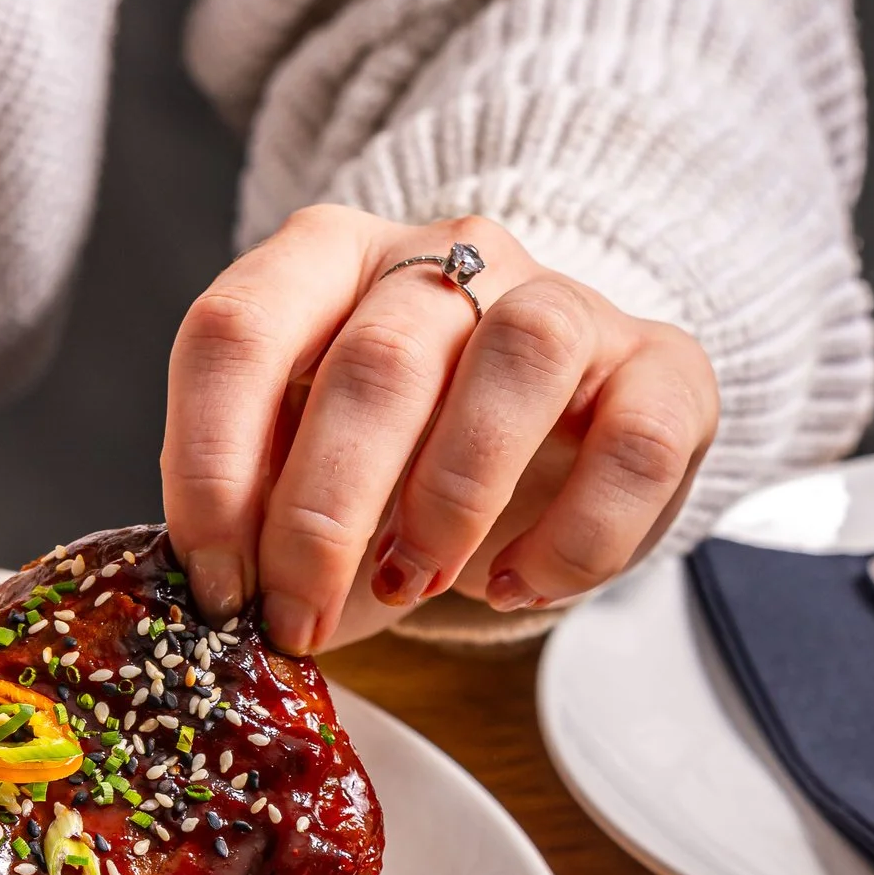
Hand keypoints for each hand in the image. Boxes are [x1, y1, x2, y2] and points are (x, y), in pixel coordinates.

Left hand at [162, 206, 718, 651]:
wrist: (543, 444)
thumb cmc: (400, 465)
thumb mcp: (301, 472)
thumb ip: (253, 505)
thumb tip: (210, 592)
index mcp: (325, 261)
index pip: (238, 329)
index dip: (210, 465)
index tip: (215, 580)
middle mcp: (446, 255)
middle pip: (380, 360)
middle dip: (322, 517)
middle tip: (298, 618)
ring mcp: (565, 299)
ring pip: (522, 354)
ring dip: (453, 498)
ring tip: (416, 585)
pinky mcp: (663, 367)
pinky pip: (637, 442)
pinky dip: (574, 538)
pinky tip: (517, 584)